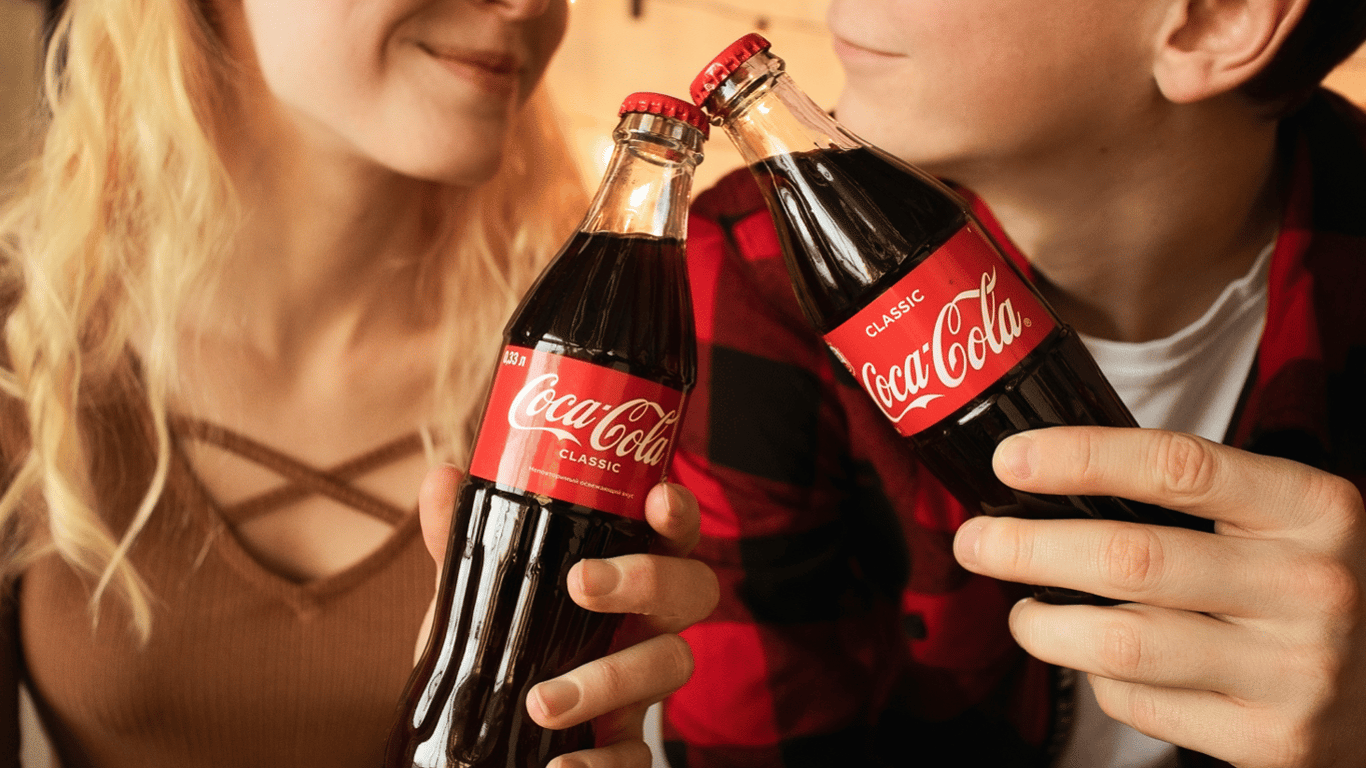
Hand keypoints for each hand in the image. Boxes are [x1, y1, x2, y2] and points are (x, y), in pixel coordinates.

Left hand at [417, 465, 718, 767]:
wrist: (475, 727)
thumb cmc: (502, 639)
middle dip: (648, 579)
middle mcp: (648, 624)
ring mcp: (643, 686)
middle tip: (582, 582)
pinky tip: (560, 766)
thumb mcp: (479, 588)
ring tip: (541, 701)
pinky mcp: (624, 742)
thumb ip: (462, 539)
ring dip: (609, 679)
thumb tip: (443, 479)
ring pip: (671, 667)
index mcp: (626, 574)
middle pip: (693, 589)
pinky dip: (604, 764)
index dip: (678, 513)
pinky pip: (639, 755)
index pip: (672, 534)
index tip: (656, 499)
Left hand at [952, 427, 1365, 767]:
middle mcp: (1311, 587)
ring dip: (1043, 626)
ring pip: (1120, 643)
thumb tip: (1041, 477)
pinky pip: (1141, 704)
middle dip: (1028, 549)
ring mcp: (1294, 671)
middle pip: (1130, 559)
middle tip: (976, 542)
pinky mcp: (1270, 741)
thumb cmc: (1294, 585)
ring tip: (1023, 613)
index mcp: (1313, 510)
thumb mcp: (1273, 522)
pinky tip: (1099, 664)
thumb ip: (1185, 497)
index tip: (1011, 460)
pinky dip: (1099, 682)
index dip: (1081, 458)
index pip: (1178, 468)